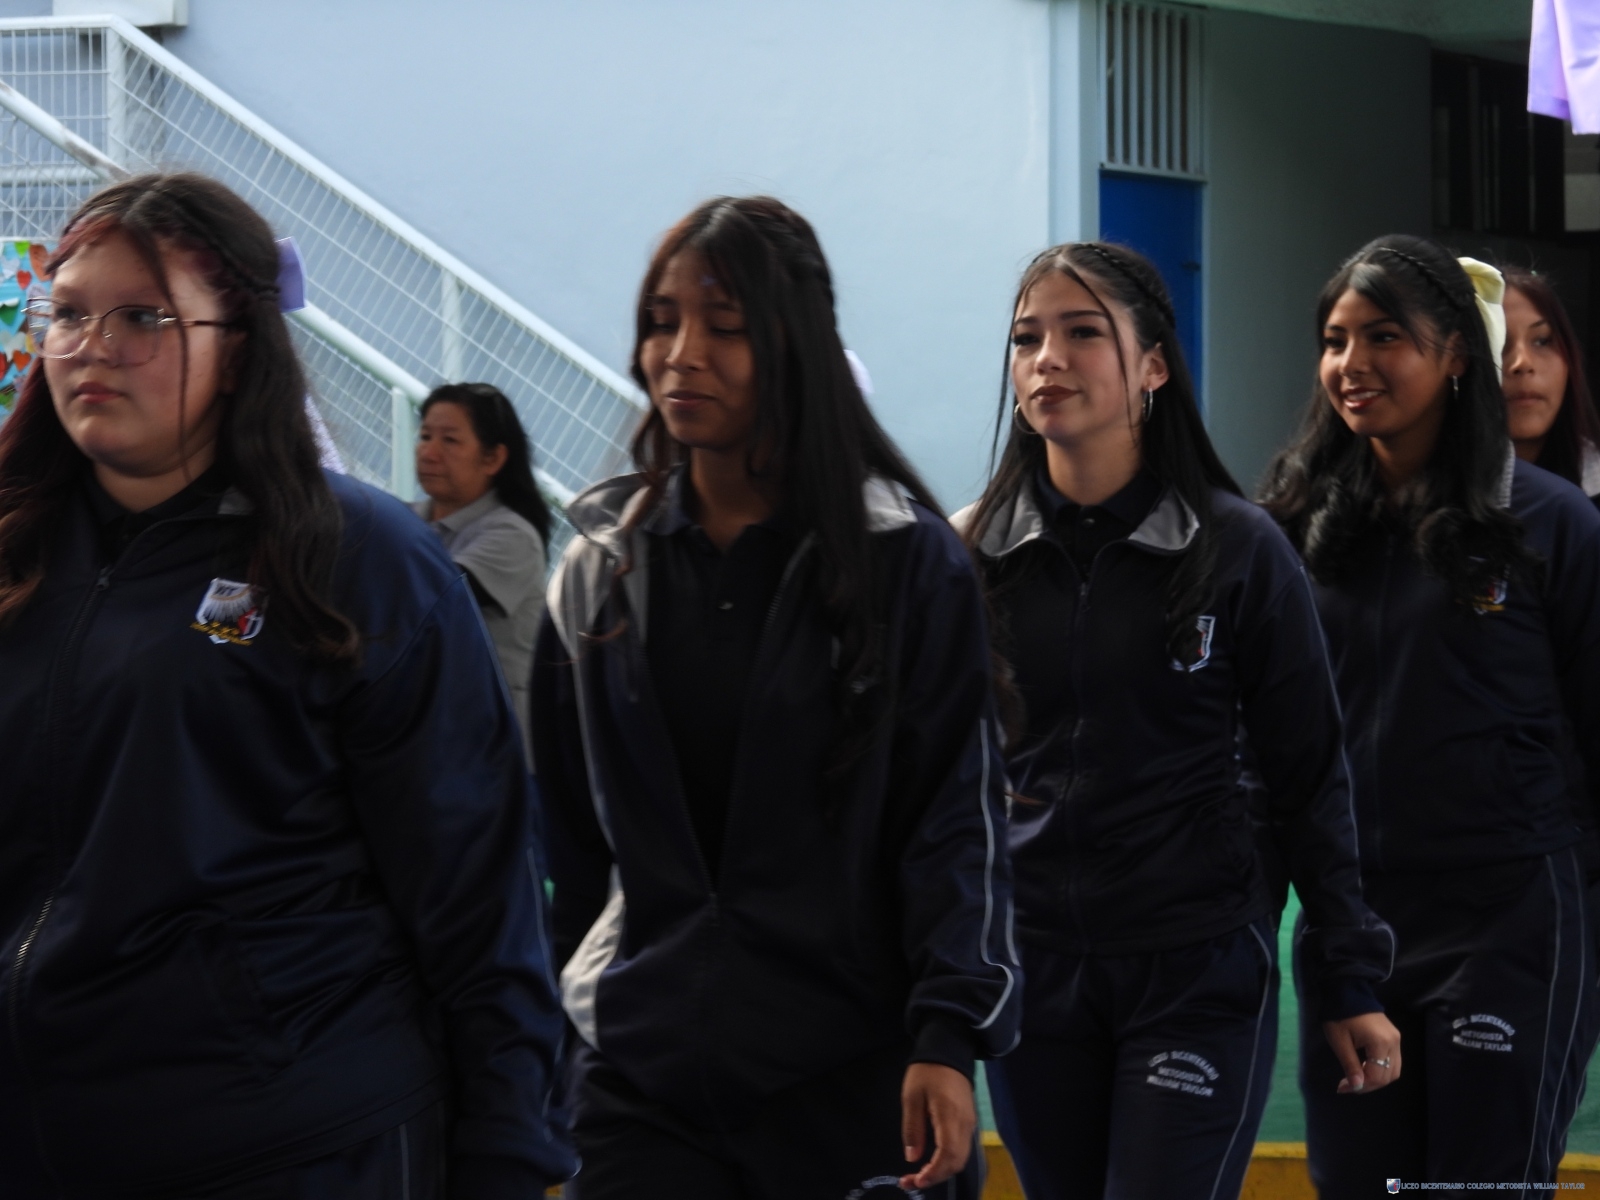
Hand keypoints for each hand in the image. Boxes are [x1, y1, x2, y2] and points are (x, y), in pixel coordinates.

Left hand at [899, 1062, 975, 1190]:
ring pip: (960, 1157)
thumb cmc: (926, 1071)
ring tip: (919, 1175)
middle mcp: (965, 1124)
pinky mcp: (969, 1120)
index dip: (934, 1173)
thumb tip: (913, 1158)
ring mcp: (970, 1123)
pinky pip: (961, 1148)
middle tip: (912, 1181)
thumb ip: (913, 1129)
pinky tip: (932, 1161)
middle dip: (936, 1177)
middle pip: (957, 1162)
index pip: (948, 1155)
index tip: (916, 1181)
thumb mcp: (911, 1097)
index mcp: (950, 1117)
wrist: (949, 1050)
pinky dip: (948, 1160)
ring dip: (942, 1170)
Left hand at [1323, 1011, 1401, 1093]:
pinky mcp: (1394, 1037)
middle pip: (1388, 1075)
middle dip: (1369, 1085)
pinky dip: (1381, 1069)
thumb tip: (1356, 1086)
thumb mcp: (1340, 1041)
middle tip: (1349, 1086)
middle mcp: (1394, 1042)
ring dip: (1376, 1079)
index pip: (1376, 1076)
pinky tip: (1365, 1069)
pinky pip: (1393, 1061)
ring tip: (1357, 1079)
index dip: (1360, 1086)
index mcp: (1381, 1043)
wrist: (1347, 991)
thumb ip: (1350, 1065)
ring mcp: (1396, 1039)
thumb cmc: (1339, 1016)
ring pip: (1393, 1070)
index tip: (1342, 1088)